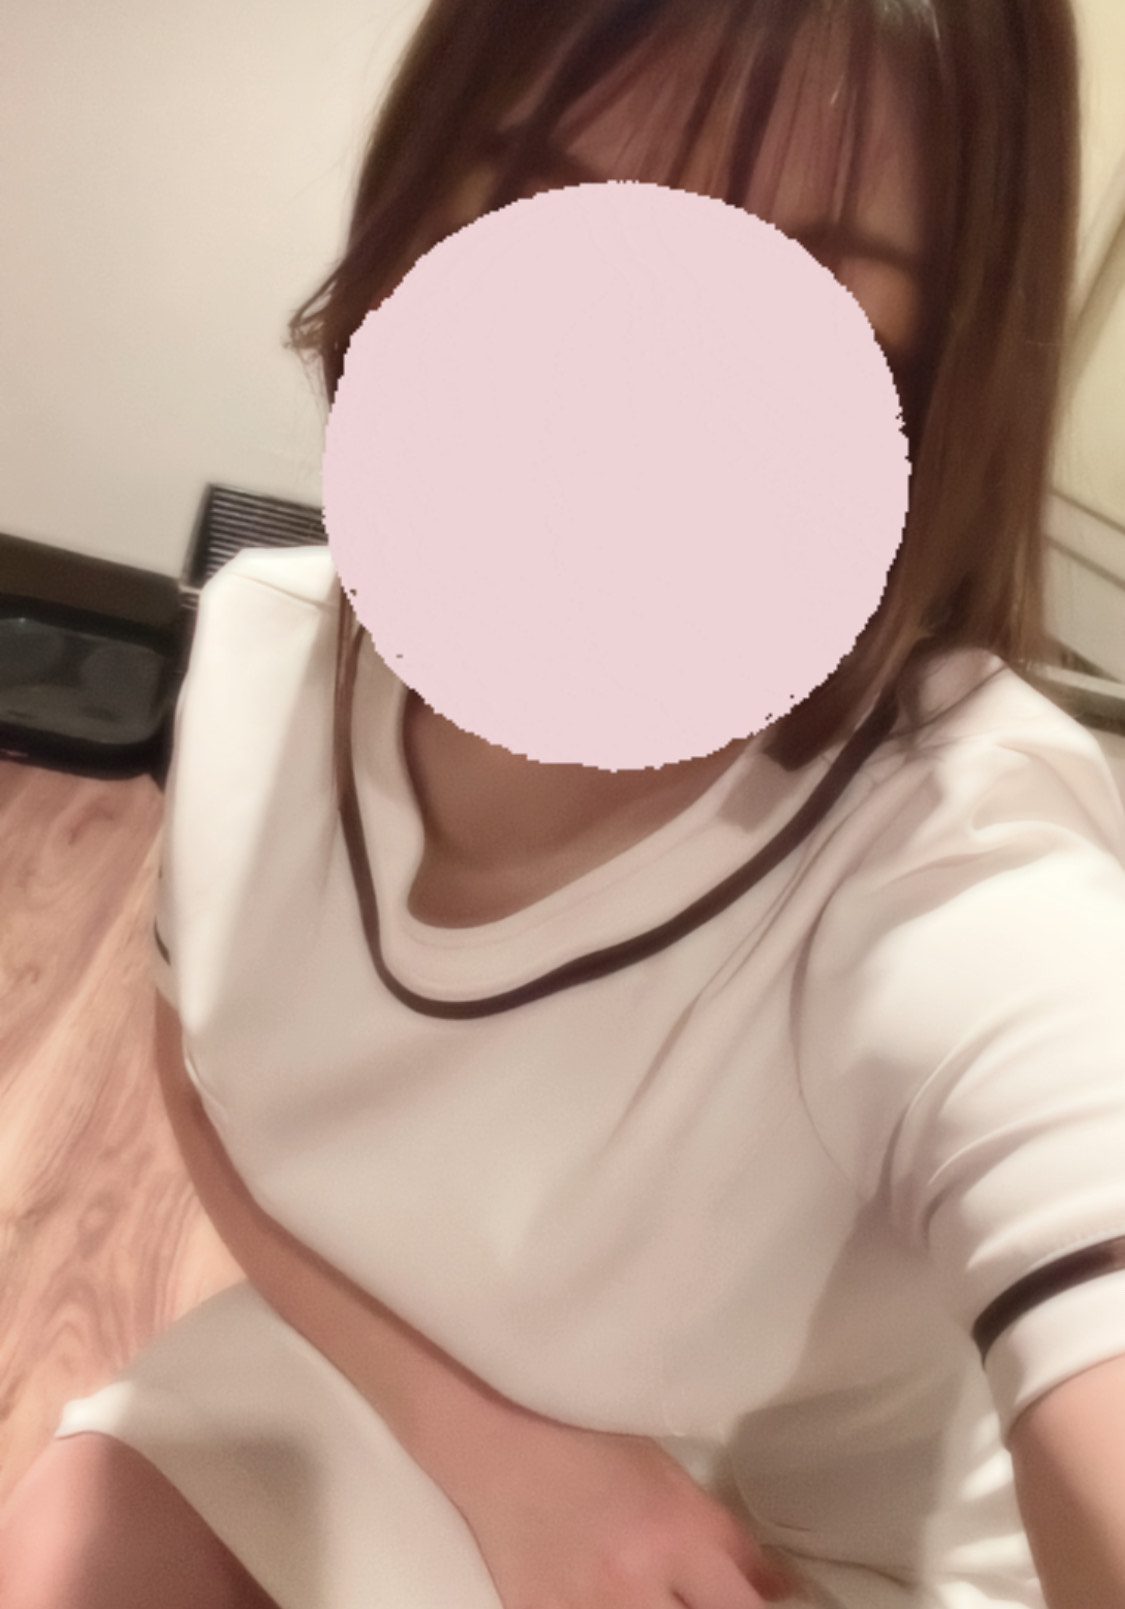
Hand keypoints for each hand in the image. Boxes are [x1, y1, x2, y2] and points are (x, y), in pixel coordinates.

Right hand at [443, 1408, 802, 1608]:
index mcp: (674, 1532)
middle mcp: (633, 1583)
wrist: (491, 1429)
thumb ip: (729, 1540)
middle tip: (707, 1598)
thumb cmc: (584, 1434)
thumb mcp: (668, 1474)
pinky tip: (610, 1598)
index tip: (768, 1606)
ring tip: (656, 1593)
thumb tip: (783, 1590)